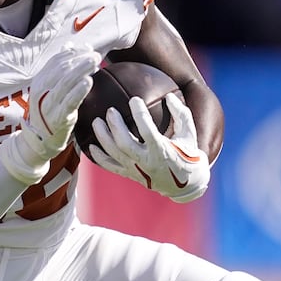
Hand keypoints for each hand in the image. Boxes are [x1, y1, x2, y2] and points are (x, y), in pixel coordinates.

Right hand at [0, 47, 100, 183]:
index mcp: (40, 81)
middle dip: (80, 59)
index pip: (57, 61)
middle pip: (62, 68)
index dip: (74, 53)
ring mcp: (48, 104)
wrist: (40, 141)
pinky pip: (69, 101)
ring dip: (82, 69)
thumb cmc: (50, 112)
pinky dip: (79, 90)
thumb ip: (60, 70)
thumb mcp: (51, 89)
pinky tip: (89, 81)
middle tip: (96, 56)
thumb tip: (70, 47)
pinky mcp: (57, 118)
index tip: (89, 49)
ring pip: (65, 81)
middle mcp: (41, 90)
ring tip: (96, 63)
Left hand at [88, 93, 210, 201]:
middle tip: (110, 111)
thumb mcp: (189, 133)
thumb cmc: (188, 154)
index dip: (139, 114)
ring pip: (114, 154)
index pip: (147, 130)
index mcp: (162, 150)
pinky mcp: (131, 175)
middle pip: (124, 143)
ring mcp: (137, 170)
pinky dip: (99, 158)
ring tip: (96, 122)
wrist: (186, 184)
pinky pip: (111, 167)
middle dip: (115, 126)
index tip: (134, 100)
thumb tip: (169, 96)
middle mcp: (147, 161)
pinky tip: (90, 147)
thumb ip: (181, 114)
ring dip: (103, 137)